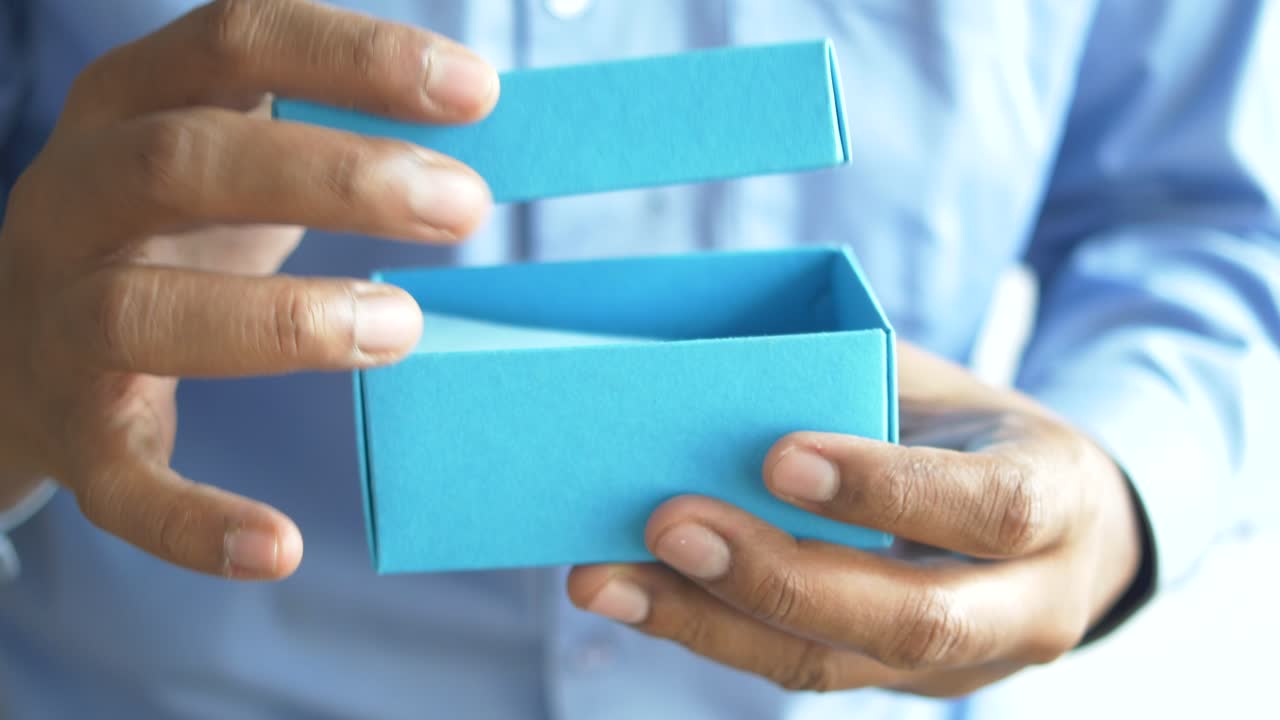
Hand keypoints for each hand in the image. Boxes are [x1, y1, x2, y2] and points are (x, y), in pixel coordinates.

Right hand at [0, 0, 497, 578]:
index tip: (477, 92)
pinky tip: (278, 546)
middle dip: (334, 176)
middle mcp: (73, 197)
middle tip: (465, 204)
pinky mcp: (73, 431)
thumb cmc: (170, 229)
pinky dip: (191, 520)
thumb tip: (479, 106)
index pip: (234, 37)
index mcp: (128, 105)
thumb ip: (319, 119)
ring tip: (403, 328)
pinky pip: (118, 481)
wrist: (20, 344)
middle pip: (184, 162)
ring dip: (278, 319)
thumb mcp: (229, 148)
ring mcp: (59, 318)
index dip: (354, 55)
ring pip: (138, 310)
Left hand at [569, 342, 1142, 695]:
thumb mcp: (952, 389)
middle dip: (778, 577)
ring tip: (607, 580)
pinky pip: (799, 667)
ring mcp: (963, 663)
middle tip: (668, 523)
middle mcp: (1026, 604)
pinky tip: (635, 595)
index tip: (779, 456)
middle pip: (910, 619)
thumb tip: (720, 372)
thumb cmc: (983, 436)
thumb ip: (866, 382)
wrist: (1060, 532)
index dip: (886, 488)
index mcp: (1056, 501)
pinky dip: (708, 630)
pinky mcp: (894, 681)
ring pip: (834, 664)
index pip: (989, 510)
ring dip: (709, 622)